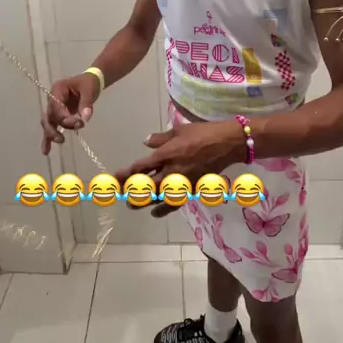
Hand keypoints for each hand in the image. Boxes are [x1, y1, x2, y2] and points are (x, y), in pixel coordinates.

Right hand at [41, 73, 100, 154]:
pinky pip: (52, 127)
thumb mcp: (89, 90)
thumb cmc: (89, 83)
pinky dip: (48, 139)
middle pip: (49, 116)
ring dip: (52, 133)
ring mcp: (55, 108)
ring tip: (61, 140)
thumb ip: (86, 103)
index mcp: (58, 89)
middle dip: (55, 127)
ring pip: (49, 123)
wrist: (91, 82)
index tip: (76, 122)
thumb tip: (85, 118)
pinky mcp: (59, 116)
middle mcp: (52, 99)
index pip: (55, 105)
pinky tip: (46, 151)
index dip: (63, 116)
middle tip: (65, 135)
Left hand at [117, 122, 240, 217]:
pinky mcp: (192, 189)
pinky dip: (164, 208)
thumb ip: (160, 138)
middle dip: (131, 191)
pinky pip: (175, 202)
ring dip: (144, 202)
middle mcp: (171, 171)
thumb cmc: (202, 133)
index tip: (115, 178)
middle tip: (121, 194)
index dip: (126, 174)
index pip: (140, 167)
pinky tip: (155, 212)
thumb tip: (146, 142)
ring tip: (133, 205)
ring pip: (158, 197)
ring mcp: (182, 182)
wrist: (227, 144)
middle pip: (146, 186)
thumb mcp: (178, 130)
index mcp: (166, 154)